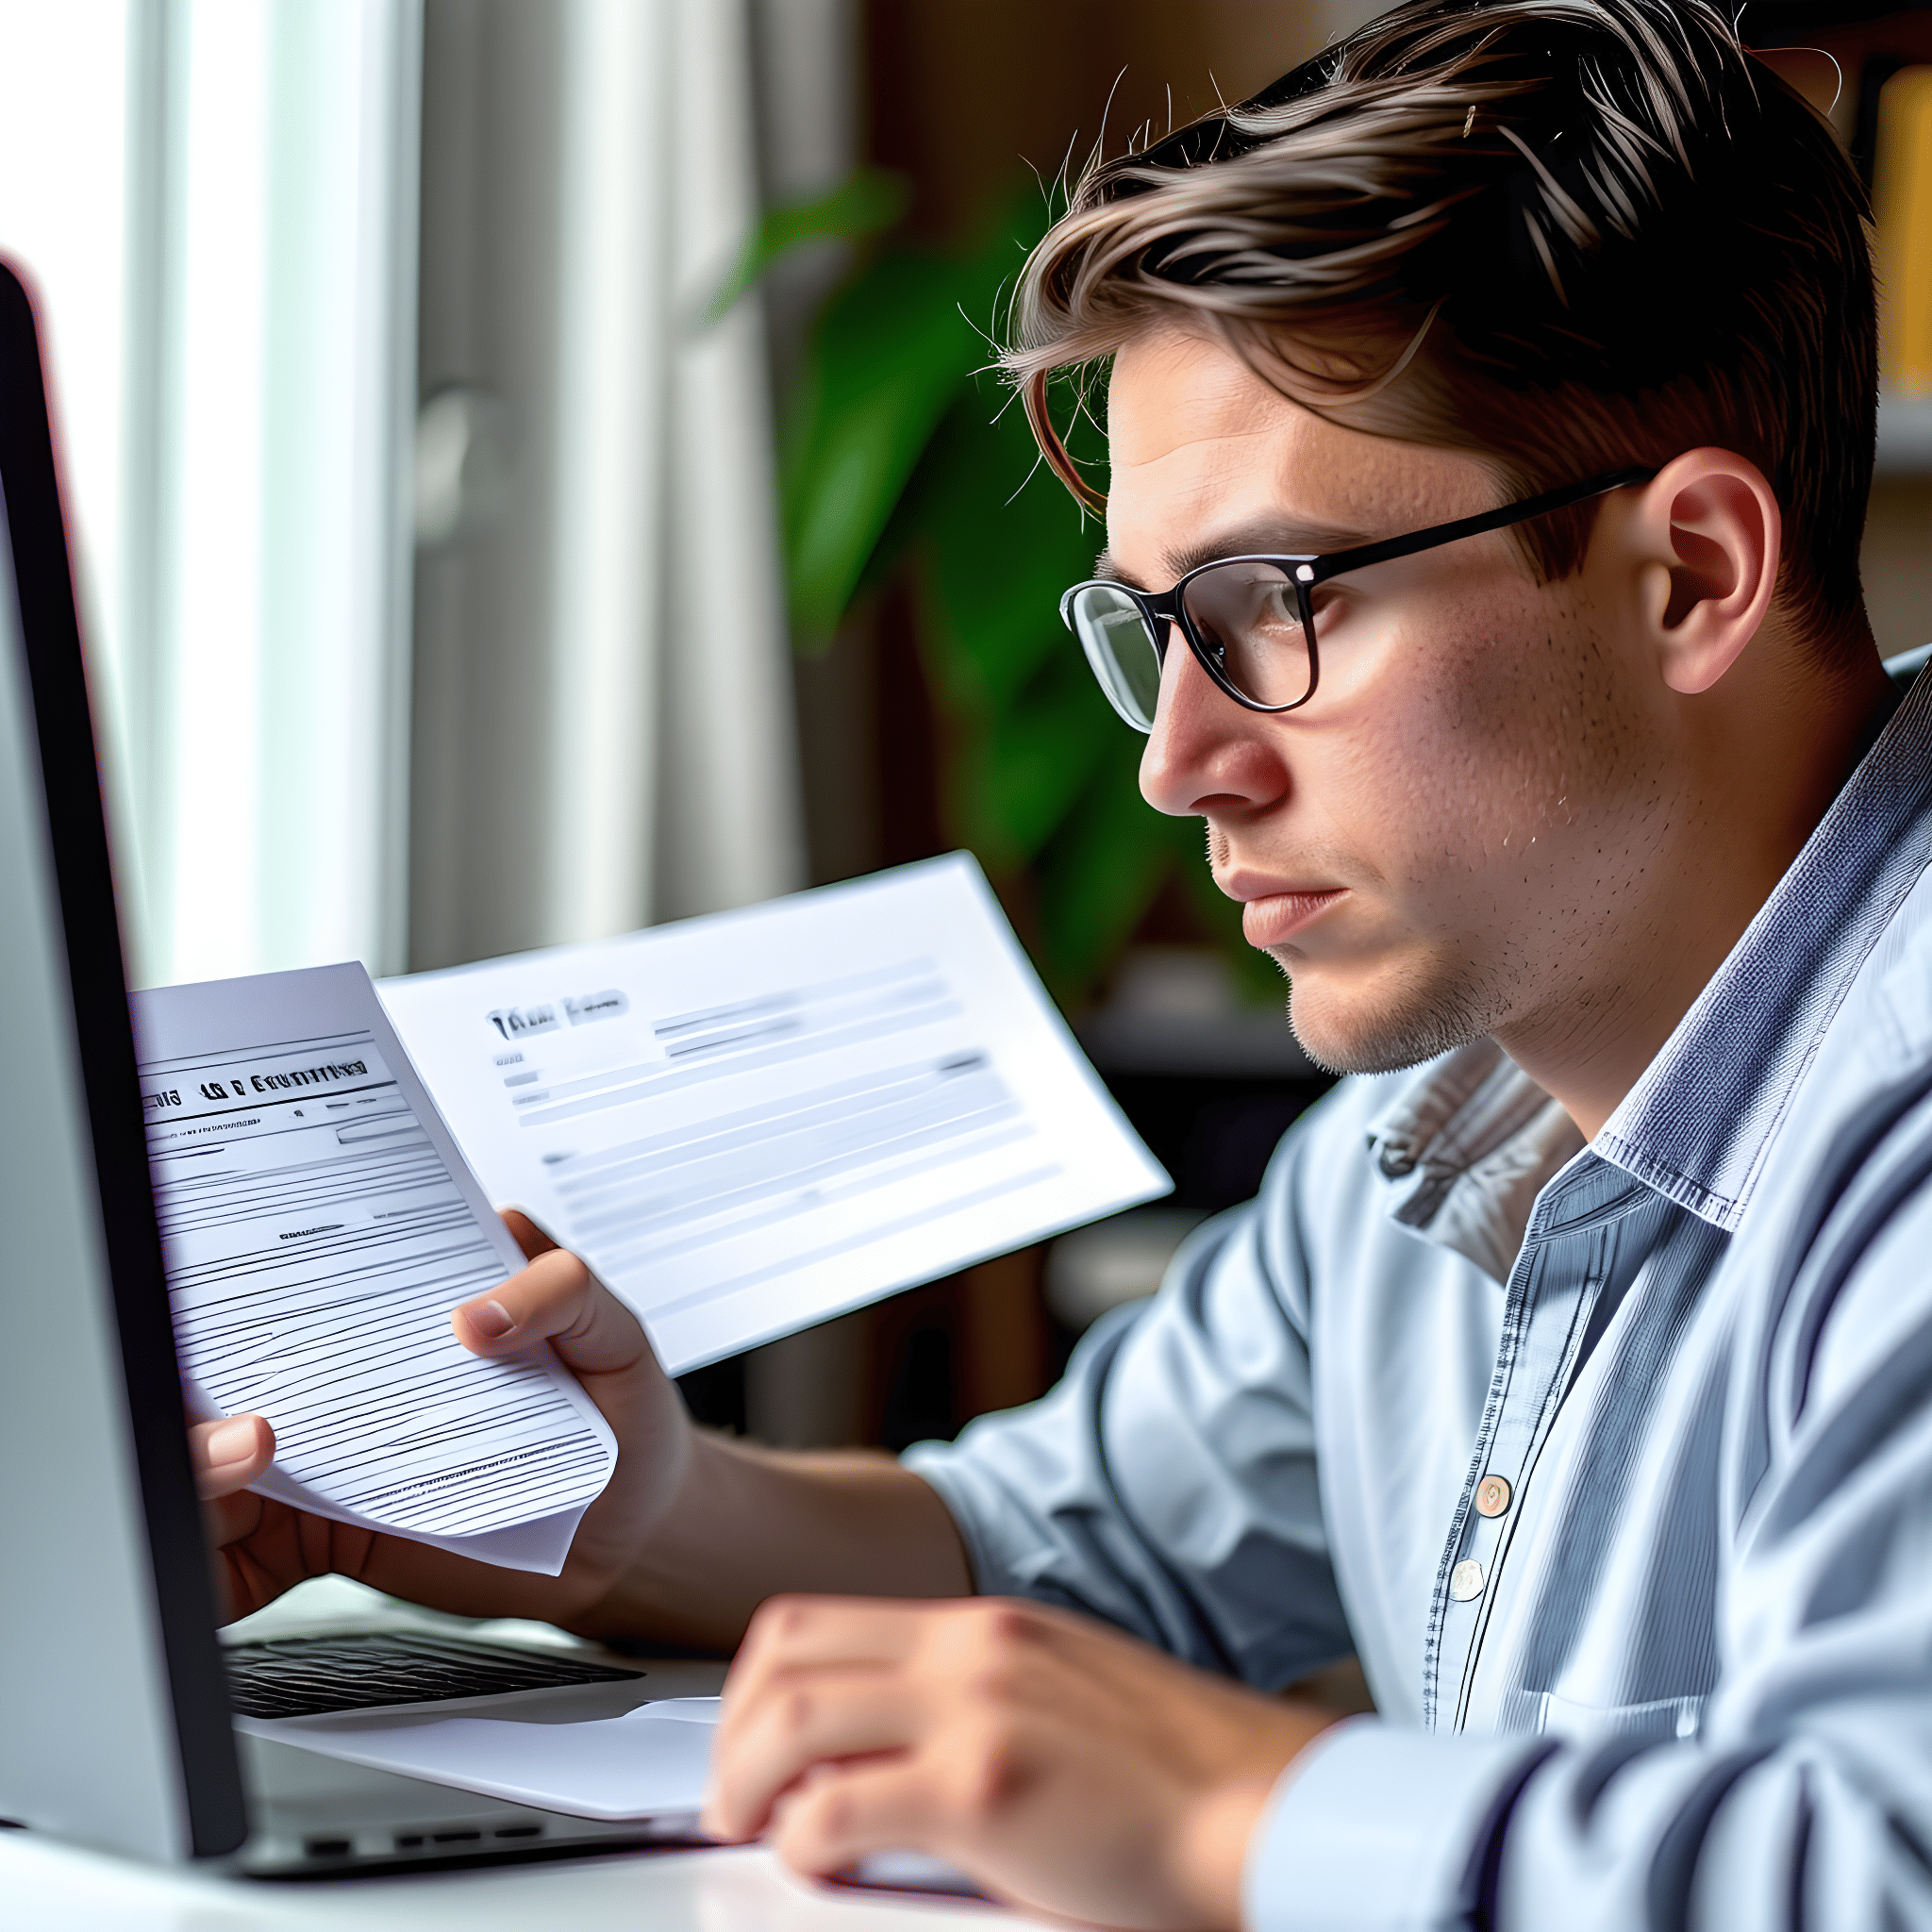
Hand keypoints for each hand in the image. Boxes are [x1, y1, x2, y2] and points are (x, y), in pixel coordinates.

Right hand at [190, 1210, 692, 1625]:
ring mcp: (342, 1451)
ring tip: (236, 1476)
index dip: (268, 1285)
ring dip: (209, 1470)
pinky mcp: (338, 1528)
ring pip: (233, 1457)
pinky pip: (257, 1546)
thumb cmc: (620, 1411)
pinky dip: (226, 1554)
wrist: (631, 1533)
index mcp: (412, 1303)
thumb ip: (561, 1294)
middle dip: (214, 1384)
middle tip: (241, 1412)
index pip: (316, 1277)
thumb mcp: (613, 1334)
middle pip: (250, 1368)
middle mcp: (361, 1371)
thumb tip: (477, 1313)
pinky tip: (229, 1552)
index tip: (252, 1302)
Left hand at [702, 1594, 1342, 1930]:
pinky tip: (814, 1865)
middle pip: (787, 1654)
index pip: (820, 1620)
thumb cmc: (1177, 1767)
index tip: (747, 1738)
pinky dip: (801, 1843)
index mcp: (983, 1626)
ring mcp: (973, 1712)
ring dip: (746, 1779)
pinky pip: (838, 1810)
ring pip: (792, 1718)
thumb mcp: (1060, 1687)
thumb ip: (974, 1691)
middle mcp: (968, 1650)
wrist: (1261, 1806)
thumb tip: (883, 1736)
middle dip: (733, 1725)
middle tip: (731, 1791)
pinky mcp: (982, 1791)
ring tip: (750, 1827)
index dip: (759, 1682)